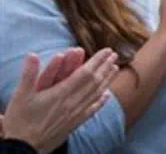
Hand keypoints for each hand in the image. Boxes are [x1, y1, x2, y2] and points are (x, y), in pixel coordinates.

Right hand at [1, 49, 117, 152]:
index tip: (107, 50)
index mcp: (61, 94)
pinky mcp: (74, 124)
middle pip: (95, 82)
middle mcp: (72, 103)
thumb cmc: (20, 121)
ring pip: (96, 94)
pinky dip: (101, 101)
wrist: (22, 148)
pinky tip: (107, 96)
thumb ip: (29, 74)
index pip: (85, 73)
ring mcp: (75, 114)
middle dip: (106, 67)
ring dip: (107, 80)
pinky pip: (92, 110)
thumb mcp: (20, 95)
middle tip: (115, 55)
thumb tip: (32, 54)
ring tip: (115, 69)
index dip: (97, 61)